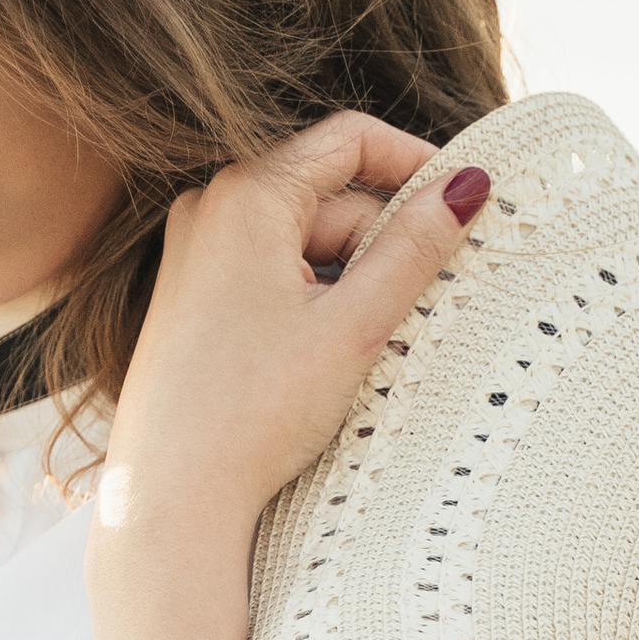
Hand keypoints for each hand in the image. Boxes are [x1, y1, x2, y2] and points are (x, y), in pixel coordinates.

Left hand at [87, 119, 490, 639]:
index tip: (463, 203)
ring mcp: (194, 256)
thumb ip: (415, 249)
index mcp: (245, 194)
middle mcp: (208, 210)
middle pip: (328, 195)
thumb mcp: (354, 327)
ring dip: (353, 278)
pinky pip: (272, 275)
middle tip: (429, 297)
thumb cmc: (253, 414)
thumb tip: (471, 184)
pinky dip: (314, 301)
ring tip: (376, 343)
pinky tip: (330, 359)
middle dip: (385, 237)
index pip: (350, 140)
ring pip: (304, 241)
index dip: (416, 162)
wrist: (168, 499)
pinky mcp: (192, 302)